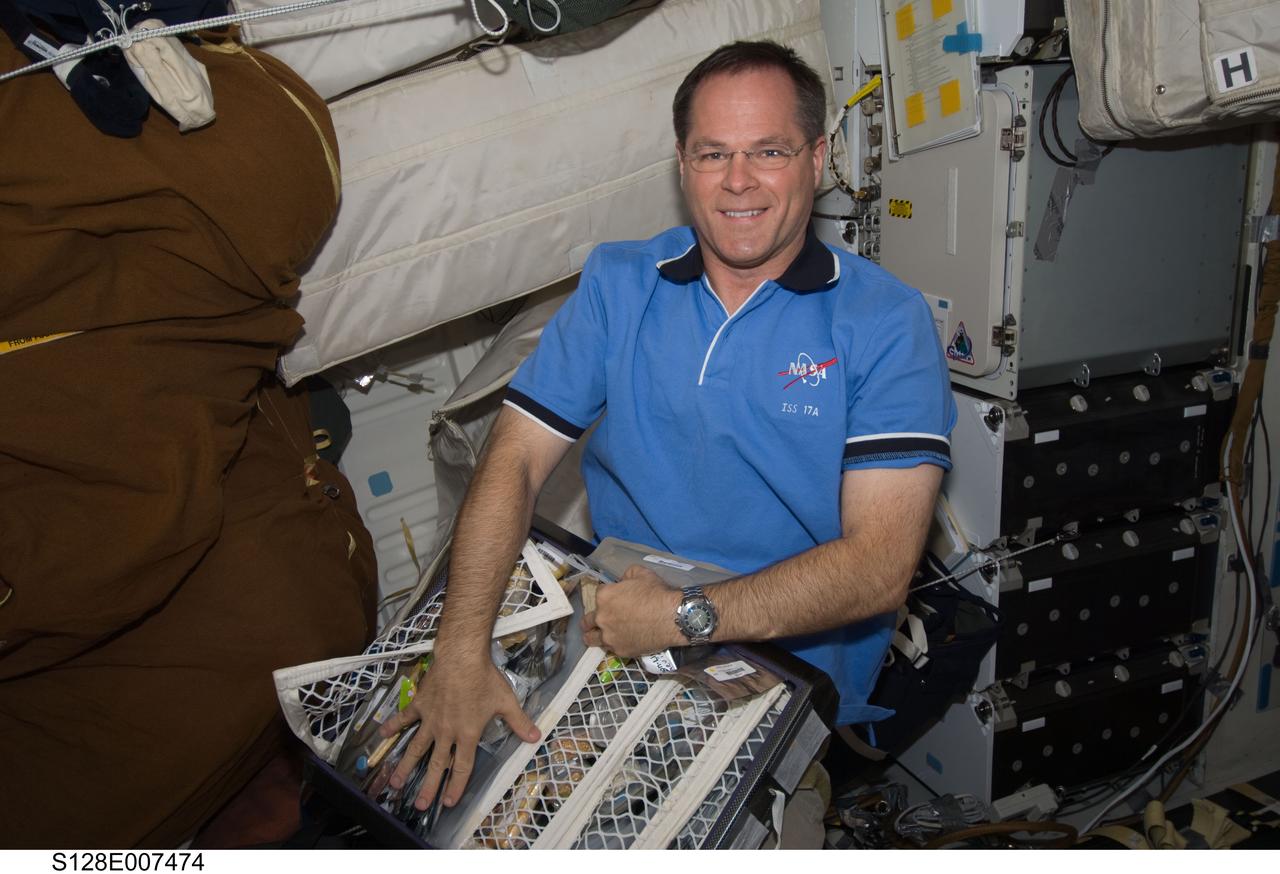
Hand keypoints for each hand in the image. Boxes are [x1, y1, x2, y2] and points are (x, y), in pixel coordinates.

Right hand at [377, 652, 539, 809]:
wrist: (461, 657)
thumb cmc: (484, 679)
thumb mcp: (506, 701)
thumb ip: (519, 722)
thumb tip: (535, 737)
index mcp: (467, 734)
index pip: (462, 766)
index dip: (457, 786)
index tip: (449, 802)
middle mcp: (446, 732)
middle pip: (437, 764)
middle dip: (429, 787)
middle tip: (421, 806)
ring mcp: (430, 719)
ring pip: (416, 748)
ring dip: (405, 766)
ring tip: (396, 783)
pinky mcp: (419, 704)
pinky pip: (404, 718)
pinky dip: (392, 726)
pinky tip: (381, 735)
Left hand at [581, 564, 681, 656]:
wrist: (672, 617)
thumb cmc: (657, 593)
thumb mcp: (641, 573)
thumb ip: (626, 576)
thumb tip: (623, 581)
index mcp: (604, 596)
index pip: (598, 594)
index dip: (607, 595)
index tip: (614, 598)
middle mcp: (602, 617)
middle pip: (588, 620)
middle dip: (591, 618)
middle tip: (596, 620)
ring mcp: (609, 636)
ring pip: (592, 638)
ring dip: (592, 635)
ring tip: (594, 636)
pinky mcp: (620, 650)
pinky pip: (610, 648)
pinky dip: (612, 644)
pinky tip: (615, 643)